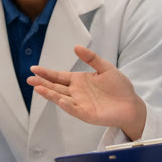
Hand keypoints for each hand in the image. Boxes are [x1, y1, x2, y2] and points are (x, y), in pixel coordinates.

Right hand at [28, 45, 147, 138]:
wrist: (131, 104)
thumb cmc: (119, 87)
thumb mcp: (106, 68)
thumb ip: (91, 58)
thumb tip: (76, 47)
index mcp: (79, 81)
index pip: (58, 76)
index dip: (46, 73)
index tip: (34, 69)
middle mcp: (76, 92)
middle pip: (55, 87)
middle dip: (42, 83)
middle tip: (29, 79)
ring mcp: (80, 104)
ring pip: (61, 98)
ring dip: (49, 94)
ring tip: (37, 88)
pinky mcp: (87, 114)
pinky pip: (75, 109)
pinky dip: (67, 105)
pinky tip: (60, 100)